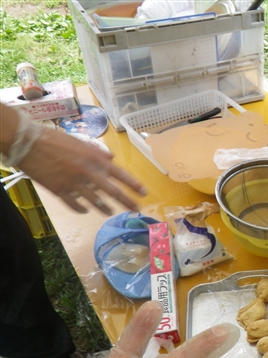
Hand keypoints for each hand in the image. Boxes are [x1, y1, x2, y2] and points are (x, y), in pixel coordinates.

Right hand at [18, 128, 146, 214]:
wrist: (28, 143)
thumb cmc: (55, 140)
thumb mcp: (80, 142)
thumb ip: (97, 153)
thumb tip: (111, 160)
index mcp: (94, 158)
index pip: (120, 174)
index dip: (134, 185)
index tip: (144, 193)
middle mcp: (88, 172)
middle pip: (112, 192)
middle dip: (127, 202)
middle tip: (136, 209)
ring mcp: (74, 183)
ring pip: (95, 202)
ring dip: (105, 209)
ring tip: (111, 212)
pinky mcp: (60, 191)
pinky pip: (75, 205)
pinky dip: (82, 210)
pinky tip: (86, 211)